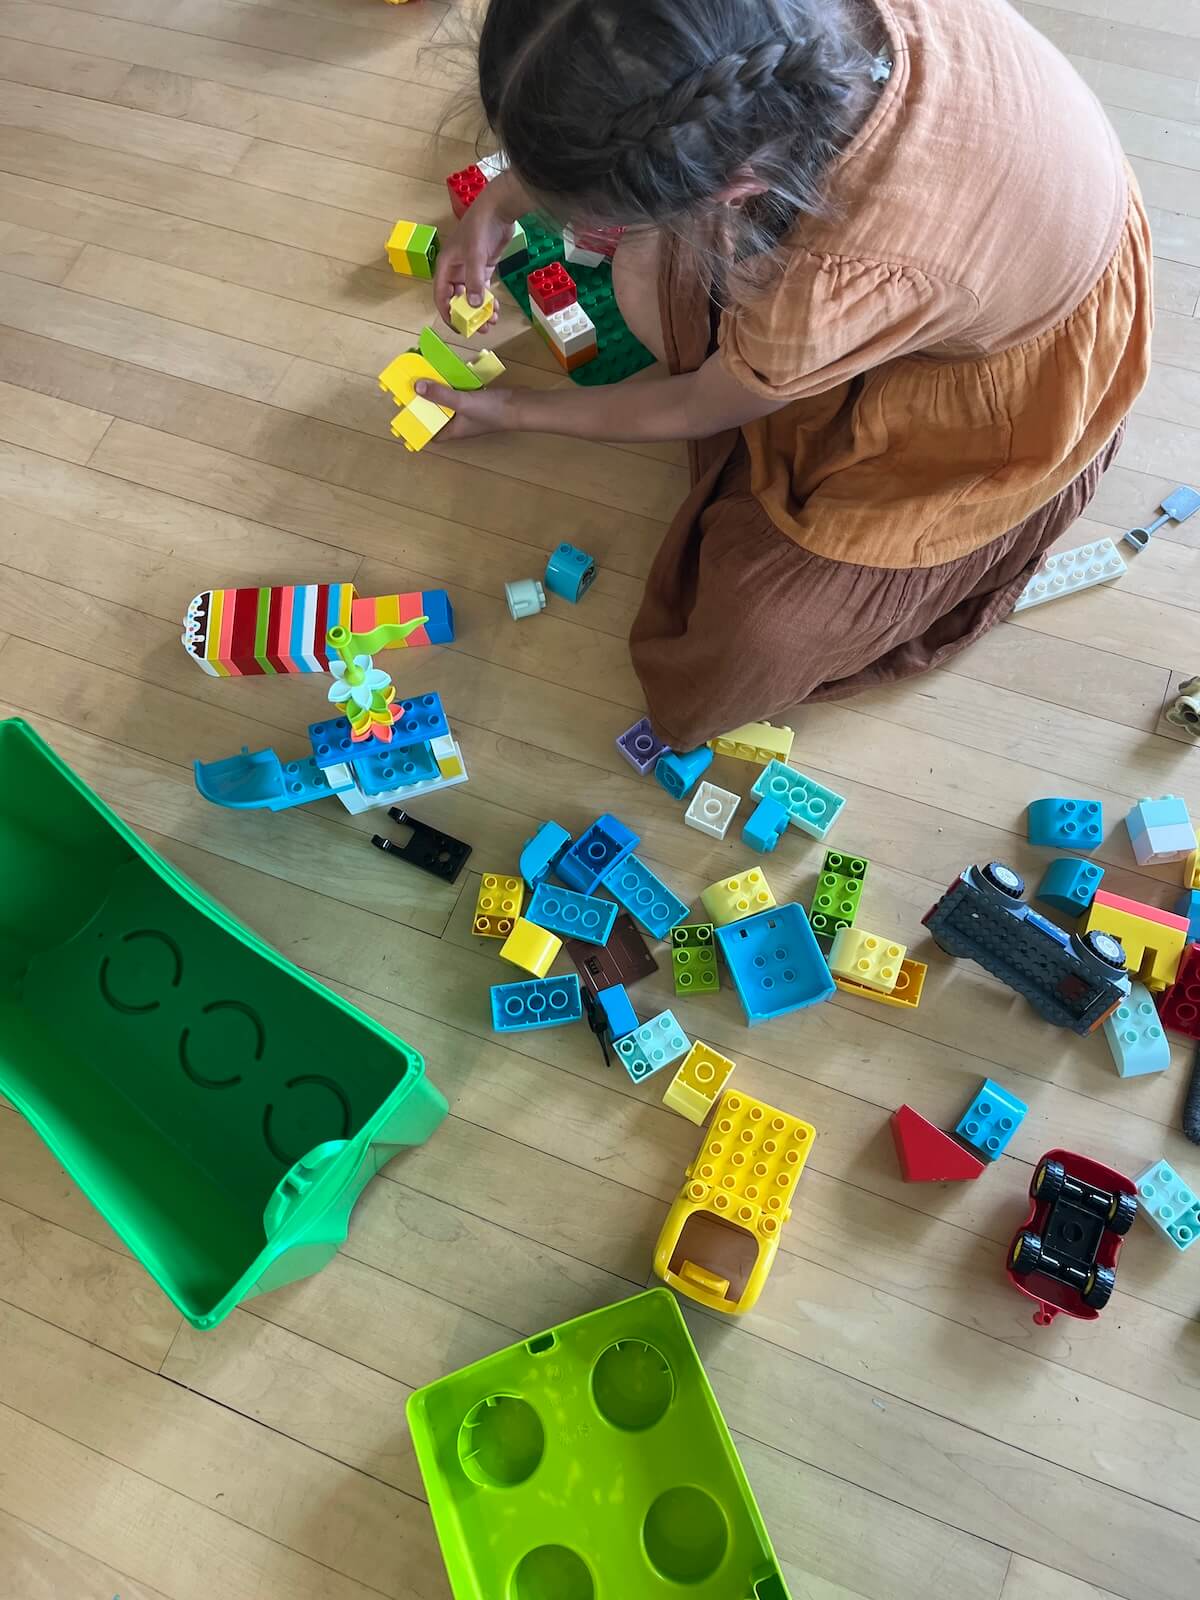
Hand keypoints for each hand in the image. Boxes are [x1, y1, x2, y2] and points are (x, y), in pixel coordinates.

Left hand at [417, 381, 517, 440]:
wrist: (520, 406)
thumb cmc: (492, 411)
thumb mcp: (462, 402)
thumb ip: (440, 394)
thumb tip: (417, 387)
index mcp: (455, 431)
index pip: (433, 434)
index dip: (422, 426)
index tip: (411, 413)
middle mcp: (460, 424)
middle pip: (439, 416)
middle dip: (427, 405)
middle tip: (415, 390)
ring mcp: (469, 412)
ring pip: (449, 404)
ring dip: (439, 393)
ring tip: (426, 379)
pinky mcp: (477, 401)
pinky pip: (459, 394)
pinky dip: (453, 386)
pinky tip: (447, 374)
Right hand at [433, 189, 514, 329]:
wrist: (498, 208)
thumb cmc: (480, 228)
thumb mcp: (475, 255)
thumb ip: (475, 281)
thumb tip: (474, 306)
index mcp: (446, 266)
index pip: (442, 295)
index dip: (448, 313)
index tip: (459, 328)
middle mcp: (455, 270)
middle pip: (457, 299)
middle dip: (468, 315)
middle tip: (481, 328)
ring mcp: (469, 269)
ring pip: (471, 296)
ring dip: (480, 310)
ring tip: (492, 321)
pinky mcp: (483, 267)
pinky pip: (482, 289)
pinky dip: (488, 300)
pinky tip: (496, 309)